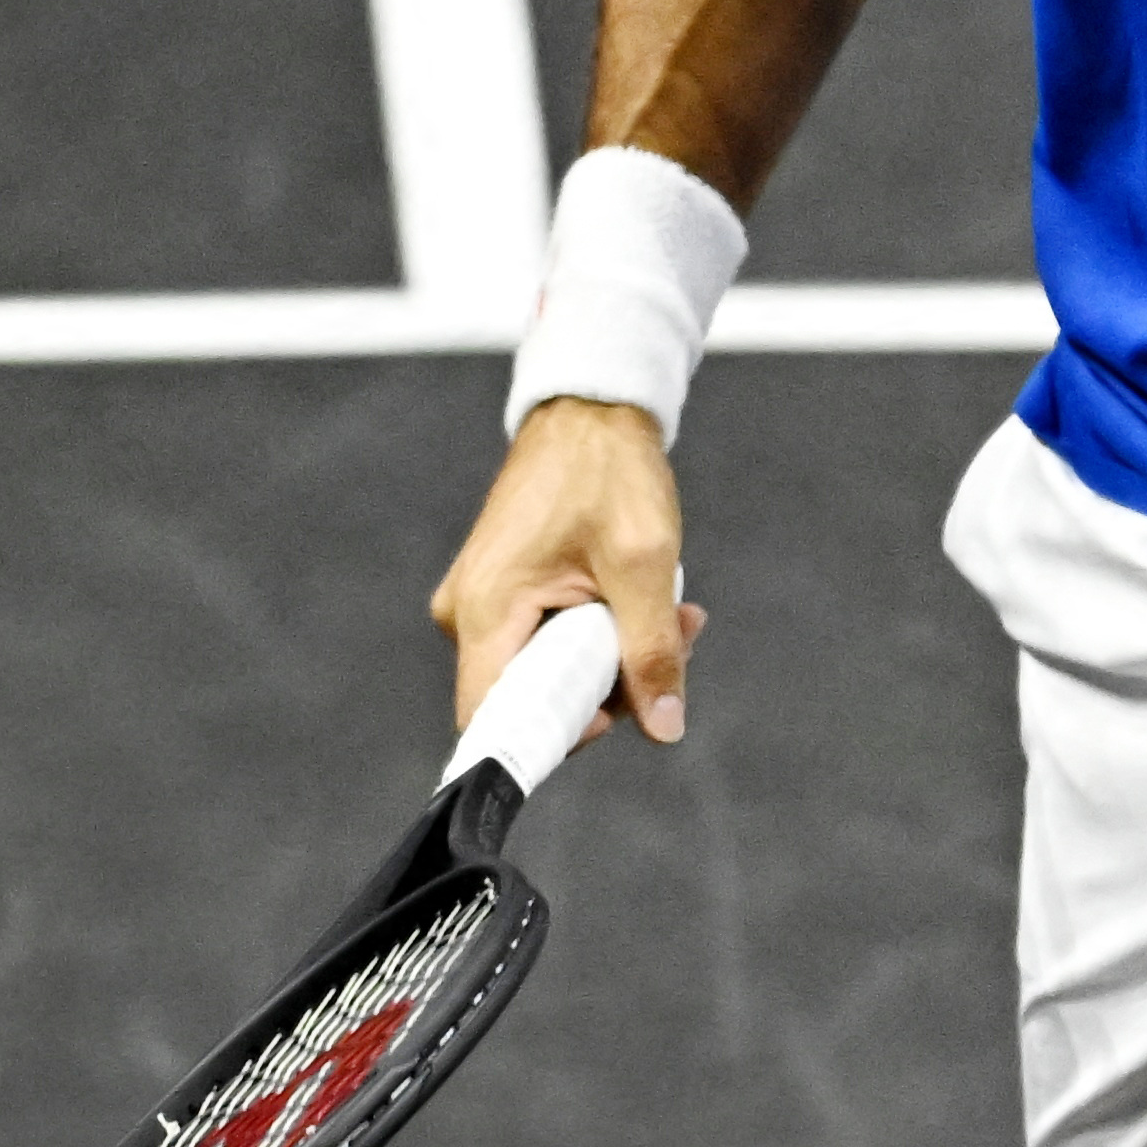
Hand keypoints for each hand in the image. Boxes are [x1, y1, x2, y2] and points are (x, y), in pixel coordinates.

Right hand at [435, 399, 700, 747]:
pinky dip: (603, 631)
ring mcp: (486, 602)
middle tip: (675, 641)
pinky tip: (648, 602)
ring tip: (675, 612)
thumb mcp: (644, 566)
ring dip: (619, 654)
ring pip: (553, 670)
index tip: (617, 716)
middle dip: (614, 684)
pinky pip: (551, 639)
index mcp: (488, 609)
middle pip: (535, 698)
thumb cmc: (607, 472)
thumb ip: (651, 652)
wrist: (590, 412)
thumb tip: (664, 726)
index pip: (495, 719)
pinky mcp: (507, 593)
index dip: (556, 734)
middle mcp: (470, 613)